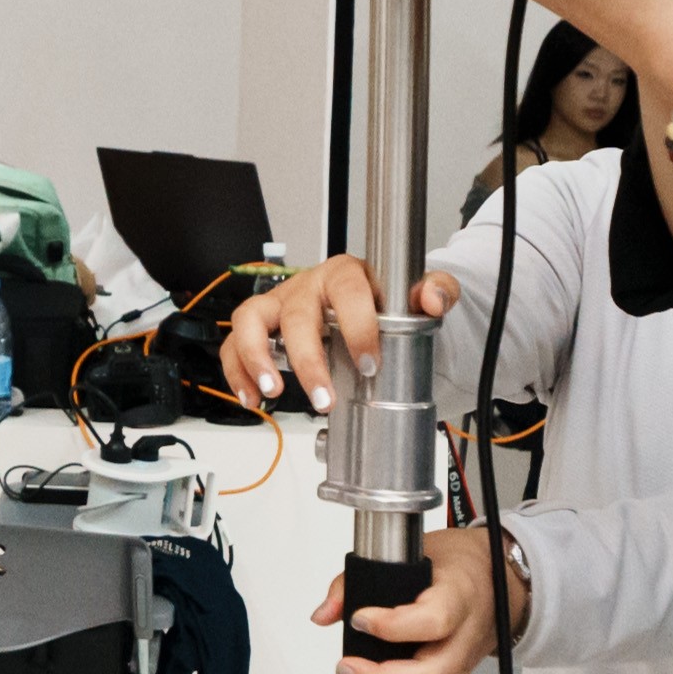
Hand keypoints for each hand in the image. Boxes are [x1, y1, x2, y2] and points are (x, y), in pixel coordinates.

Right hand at [224, 255, 446, 410]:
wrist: (363, 310)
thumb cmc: (381, 302)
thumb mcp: (415, 295)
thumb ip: (437, 291)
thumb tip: (433, 299)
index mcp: (344, 274)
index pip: (347, 292)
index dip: (357, 327)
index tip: (369, 363)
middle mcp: (306, 287)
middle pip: (297, 315)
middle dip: (308, 360)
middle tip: (324, 398)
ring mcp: (279, 307)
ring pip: (251, 320)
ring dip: (256, 358)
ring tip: (272, 393)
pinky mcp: (260, 328)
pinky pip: (235, 345)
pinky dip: (238, 372)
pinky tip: (253, 399)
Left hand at [310, 518, 522, 673]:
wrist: (495, 576)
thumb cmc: (450, 566)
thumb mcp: (406, 555)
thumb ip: (355, 581)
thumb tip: (324, 614)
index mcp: (457, 596)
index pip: (434, 619)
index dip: (394, 626)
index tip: (359, 619)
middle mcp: (465, 636)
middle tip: (346, 668)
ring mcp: (464, 664)